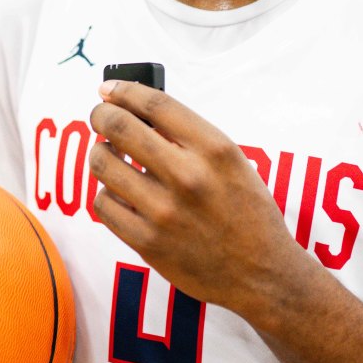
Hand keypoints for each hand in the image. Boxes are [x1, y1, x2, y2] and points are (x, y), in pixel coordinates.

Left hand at [88, 80, 311, 319]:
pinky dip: (106, 192)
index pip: (155, 104)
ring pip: (103, 163)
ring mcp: (164, 211)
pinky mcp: (147, 242)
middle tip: (100, 116)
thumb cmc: (246, 212)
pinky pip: (103, 204)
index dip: (124, 90)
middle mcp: (188, 176)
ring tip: (109, 154)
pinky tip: (118, 191)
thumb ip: (189, 135)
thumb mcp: (231, 161)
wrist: (262, 273)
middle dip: (100, 115)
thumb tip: (137, 109)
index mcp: (214, 149)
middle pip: (119, 126)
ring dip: (100, 152)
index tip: (109, 89)